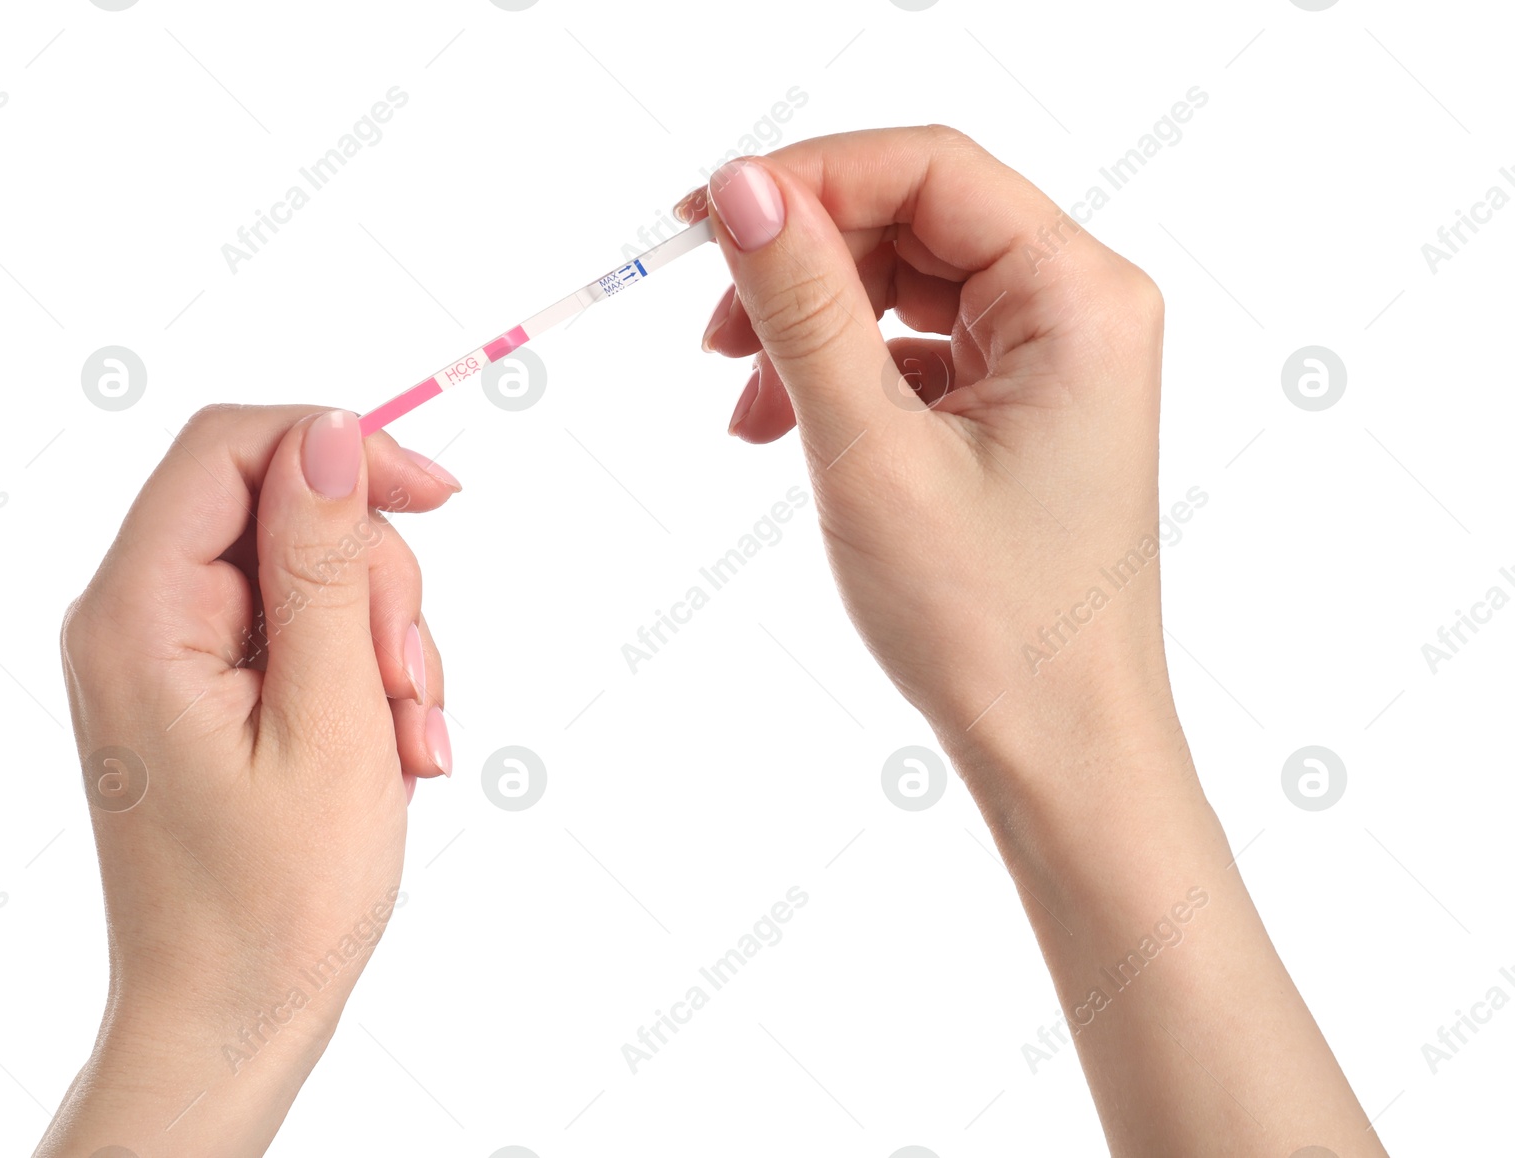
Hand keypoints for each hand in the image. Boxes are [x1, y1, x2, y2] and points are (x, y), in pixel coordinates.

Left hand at [38, 406, 457, 1157]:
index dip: (343, 447)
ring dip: (385, 645)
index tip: (439, 496)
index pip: (233, 448)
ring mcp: (175, 654)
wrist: (233, 1012)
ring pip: (314, 573)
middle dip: (376, 587)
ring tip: (407, 744)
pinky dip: (367, 679)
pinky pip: (308, 632)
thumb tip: (332, 435)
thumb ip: (326, 568)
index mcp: (141, 614)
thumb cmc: (275, 898)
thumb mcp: (329, 720)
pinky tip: (393, 754)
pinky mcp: (210, 686)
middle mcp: (140, 617)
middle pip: (287, 513)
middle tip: (407, 689)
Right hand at [683, 126, 1169, 766]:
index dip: (808, 176)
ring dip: (809, 324)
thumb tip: (742, 187)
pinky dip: (840, 375)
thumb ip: (804, 308)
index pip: (931, 168)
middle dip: (802, 262)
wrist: (1058, 746)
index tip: (705, 219)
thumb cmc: (991, 622)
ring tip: (739, 397)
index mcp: (1080, 297)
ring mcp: (1054, 359)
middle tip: (710, 324)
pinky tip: (779, 428)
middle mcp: (1082, 308)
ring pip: (904, 285)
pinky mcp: (1020, 406)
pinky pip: (914, 348)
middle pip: (915, 219)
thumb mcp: (872, 452)